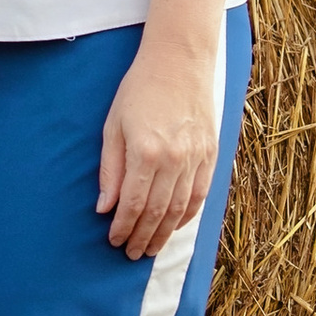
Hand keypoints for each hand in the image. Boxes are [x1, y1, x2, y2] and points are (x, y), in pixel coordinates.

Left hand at [97, 42, 219, 259]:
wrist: (179, 62)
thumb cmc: (139, 90)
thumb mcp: (113, 126)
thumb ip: (110, 169)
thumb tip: (105, 207)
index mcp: (146, 152)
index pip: (132, 203)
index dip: (123, 226)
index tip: (114, 240)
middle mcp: (174, 159)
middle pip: (157, 212)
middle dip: (143, 237)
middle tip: (131, 254)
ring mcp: (196, 158)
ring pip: (180, 209)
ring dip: (164, 233)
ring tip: (151, 248)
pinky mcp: (211, 155)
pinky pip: (200, 195)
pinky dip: (187, 215)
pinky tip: (174, 226)